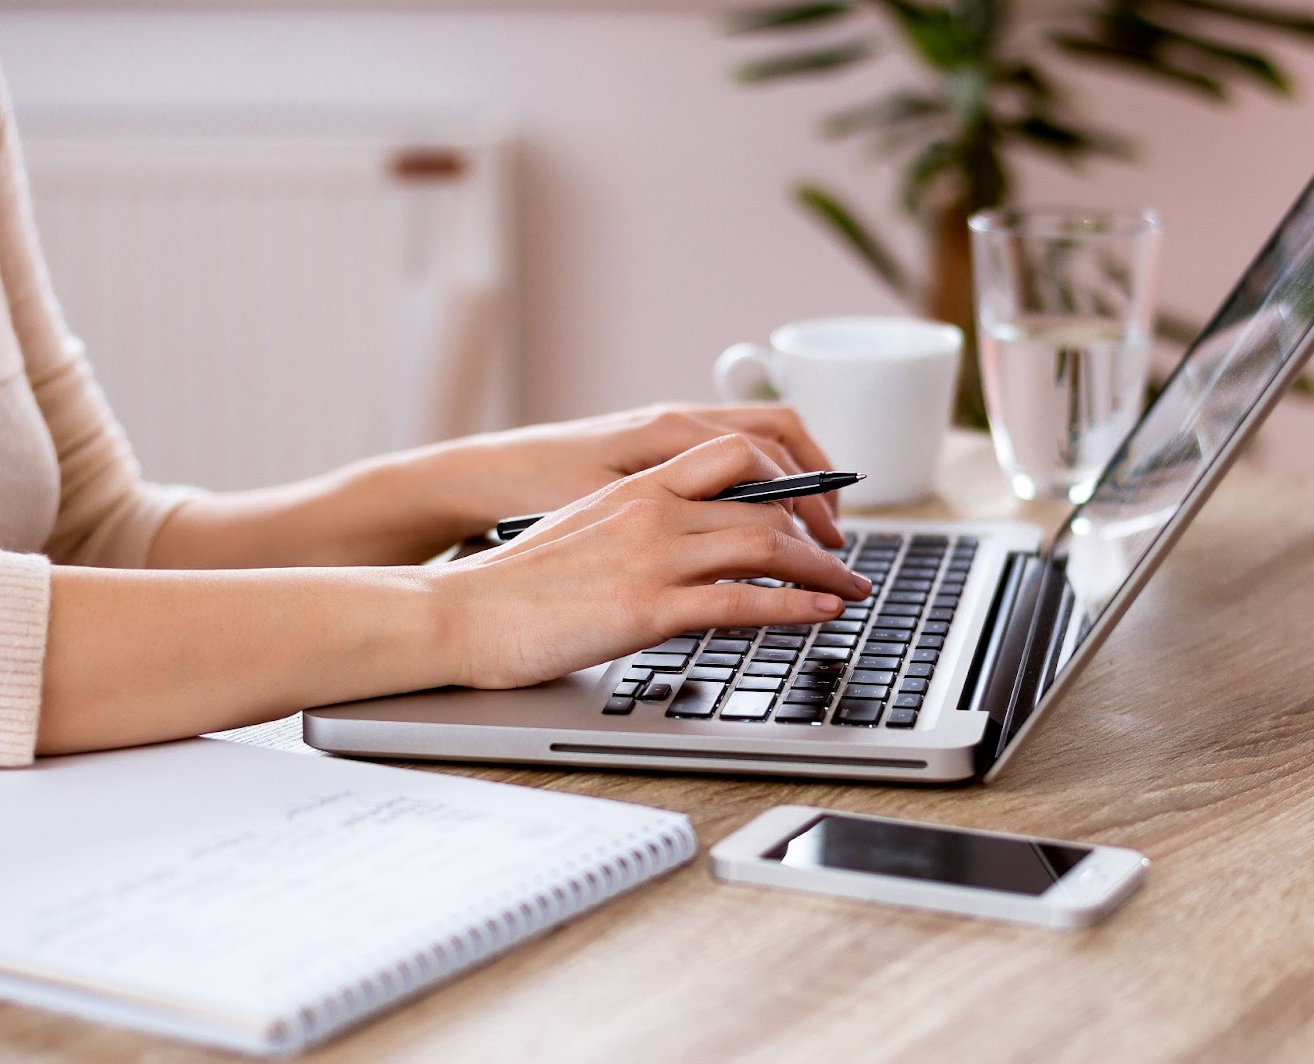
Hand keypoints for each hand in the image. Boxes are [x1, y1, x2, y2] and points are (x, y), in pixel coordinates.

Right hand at [433, 434, 870, 688]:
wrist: (460, 610)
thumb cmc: (514, 582)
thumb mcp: (585, 532)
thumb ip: (640, 527)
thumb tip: (683, 545)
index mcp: (639, 486)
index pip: (736, 455)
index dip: (790, 478)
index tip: (814, 507)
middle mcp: (653, 511)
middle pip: (765, 504)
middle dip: (818, 531)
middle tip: (845, 557)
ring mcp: (652, 558)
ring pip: (765, 545)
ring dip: (822, 569)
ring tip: (852, 588)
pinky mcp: (647, 608)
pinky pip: (742, 601)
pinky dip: (796, 607)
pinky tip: (823, 612)